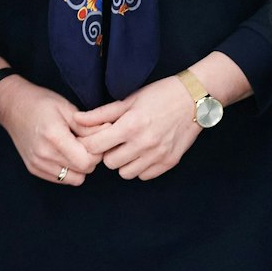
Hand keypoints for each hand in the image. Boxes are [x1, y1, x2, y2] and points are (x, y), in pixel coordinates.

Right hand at [0, 76, 99, 185]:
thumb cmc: (41, 102)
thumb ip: (88, 126)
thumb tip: (109, 133)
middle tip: (86, 142)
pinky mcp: (33, 169)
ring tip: (75, 148)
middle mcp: (44, 155)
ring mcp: (37, 164)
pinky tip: (64, 153)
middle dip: (91, 159)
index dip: (97, 151)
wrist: (12, 106)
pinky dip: (68, 170)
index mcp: (54, 137)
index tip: (94, 138)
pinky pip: (61, 179)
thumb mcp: (67, 108)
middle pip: (83, 171)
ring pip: (74, 179)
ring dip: (80, 167)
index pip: (87, 161)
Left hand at [71, 76, 202, 180]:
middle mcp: (144, 143)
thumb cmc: (160, 95)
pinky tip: (144, 152)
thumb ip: (101, 114)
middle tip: (116, 141)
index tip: (95, 138)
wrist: (194, 99)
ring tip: (131, 146)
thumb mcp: (129, 100)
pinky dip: (140, 166)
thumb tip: (76, 120)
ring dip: (124, 162)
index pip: (95, 146)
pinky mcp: (169, 162)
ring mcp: (157, 155)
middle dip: (109, 153)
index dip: (91, 143)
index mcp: (130, 125)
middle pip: (109, 163)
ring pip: (125, 173)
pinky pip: (144, 175)